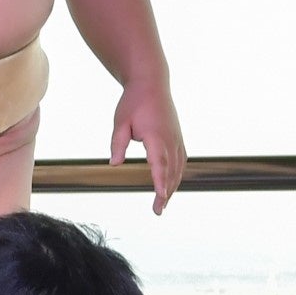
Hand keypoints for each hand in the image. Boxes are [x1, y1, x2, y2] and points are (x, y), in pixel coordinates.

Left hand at [109, 74, 186, 212]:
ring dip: (173, 186)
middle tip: (158, 211)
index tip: (161, 198)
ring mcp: (177, 139)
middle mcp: (170, 139)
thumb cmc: (134, 102)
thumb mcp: (120, 122)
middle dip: (166, 192)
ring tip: (163, 203)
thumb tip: (114, 164)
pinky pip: (181, 161)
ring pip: (178, 168)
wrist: (151, 83)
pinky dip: (177, 175)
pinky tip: (172, 185)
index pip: (159, 163)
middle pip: (171, 171)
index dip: (161, 182)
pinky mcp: (178, 138)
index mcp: (156, 135)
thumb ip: (118, 143)